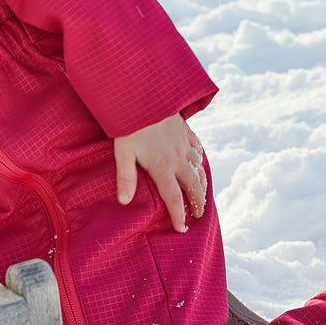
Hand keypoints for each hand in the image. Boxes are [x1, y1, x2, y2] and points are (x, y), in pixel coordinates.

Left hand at [113, 113, 206, 232]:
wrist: (145, 96)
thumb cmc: (130, 125)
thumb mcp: (123, 152)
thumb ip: (125, 178)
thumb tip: (124, 202)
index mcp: (162, 167)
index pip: (173, 198)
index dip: (178, 215)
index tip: (181, 228)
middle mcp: (178, 159)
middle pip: (193, 186)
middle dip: (197, 203)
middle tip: (197, 215)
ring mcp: (184, 145)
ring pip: (199, 170)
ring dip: (202, 185)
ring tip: (202, 196)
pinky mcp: (186, 132)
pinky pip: (198, 150)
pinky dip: (201, 161)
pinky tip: (200, 164)